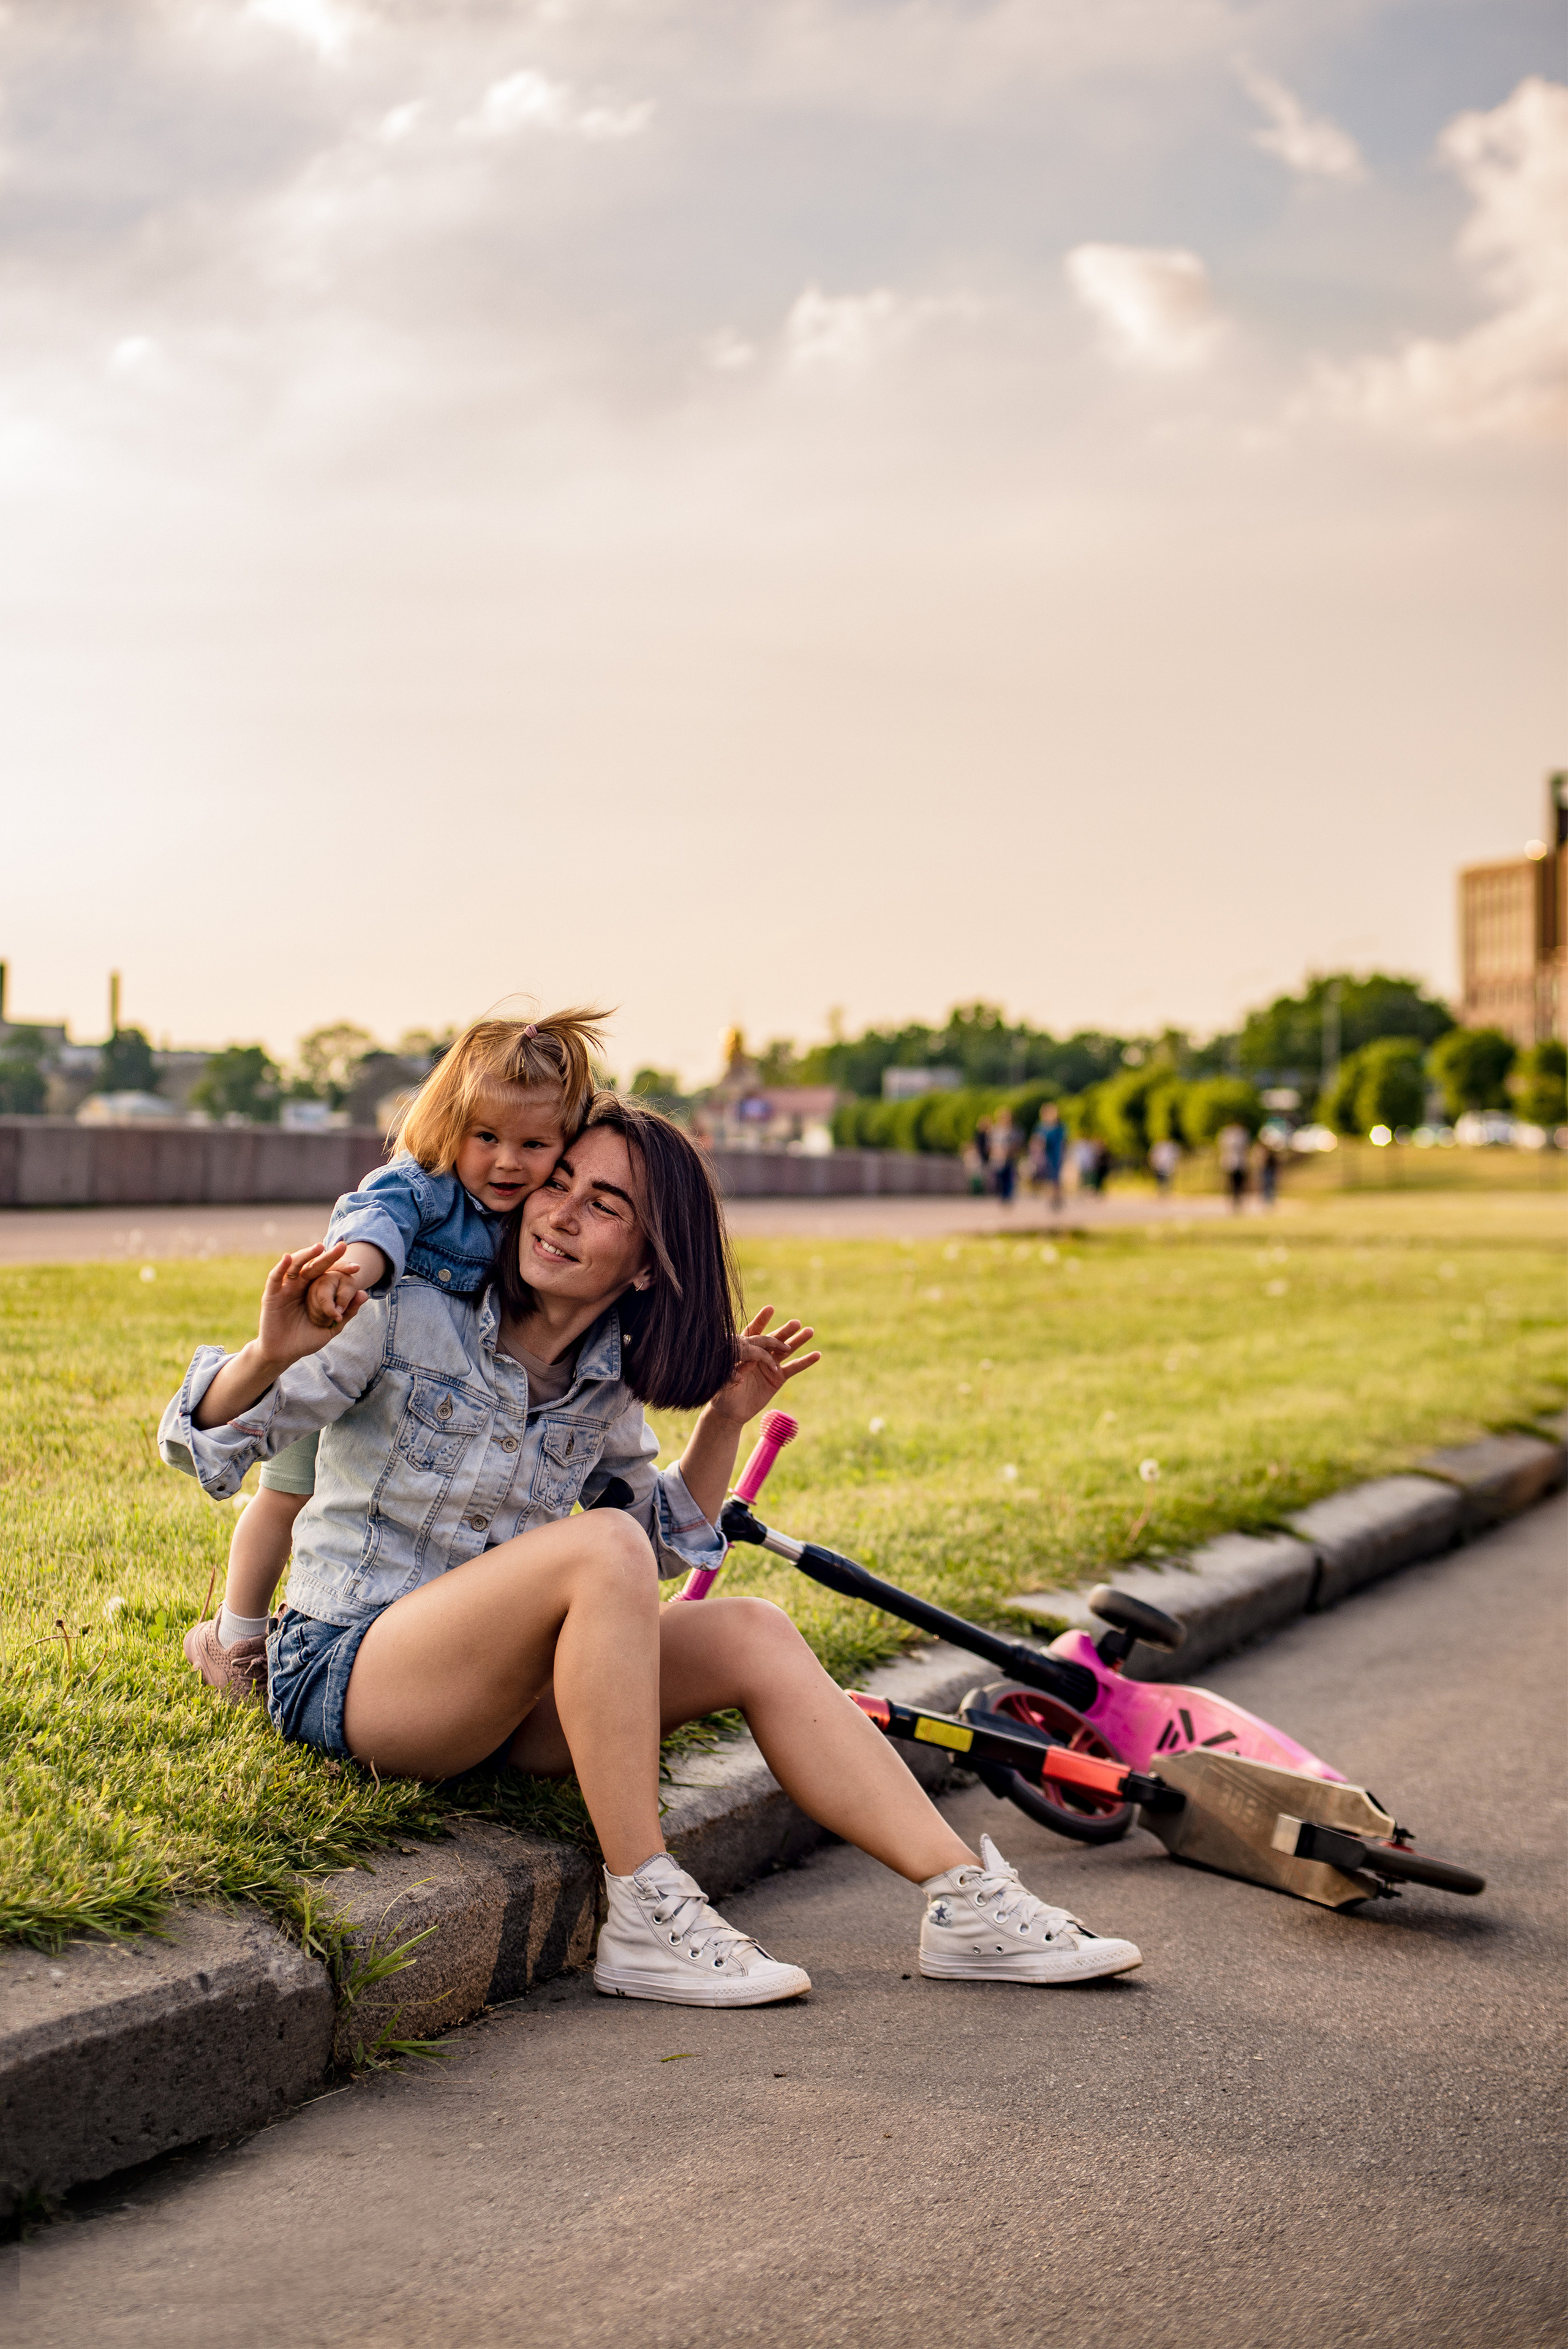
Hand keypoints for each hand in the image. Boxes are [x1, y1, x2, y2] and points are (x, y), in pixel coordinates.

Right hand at [256, 1244, 369, 1367]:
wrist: (284, 1354)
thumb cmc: (307, 1340)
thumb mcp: (331, 1327)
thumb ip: (347, 1311)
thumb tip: (365, 1294)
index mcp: (315, 1290)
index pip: (329, 1274)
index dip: (341, 1269)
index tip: (357, 1268)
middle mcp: (301, 1285)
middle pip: (315, 1266)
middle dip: (328, 1257)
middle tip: (342, 1246)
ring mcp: (286, 1288)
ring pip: (295, 1266)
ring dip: (306, 1255)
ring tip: (319, 1248)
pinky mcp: (271, 1295)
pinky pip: (275, 1278)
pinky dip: (280, 1267)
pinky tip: (287, 1258)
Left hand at [709, 1306, 820, 1427]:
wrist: (730, 1411)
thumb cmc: (723, 1392)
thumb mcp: (726, 1379)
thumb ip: (737, 1369)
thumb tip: (751, 1360)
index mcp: (744, 1350)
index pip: (753, 1332)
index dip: (761, 1321)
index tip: (770, 1309)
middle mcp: (758, 1355)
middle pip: (773, 1339)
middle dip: (784, 1331)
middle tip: (796, 1323)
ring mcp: (770, 1365)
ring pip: (786, 1350)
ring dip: (797, 1341)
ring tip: (809, 1331)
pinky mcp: (778, 1378)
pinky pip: (793, 1368)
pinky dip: (805, 1361)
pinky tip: (817, 1355)